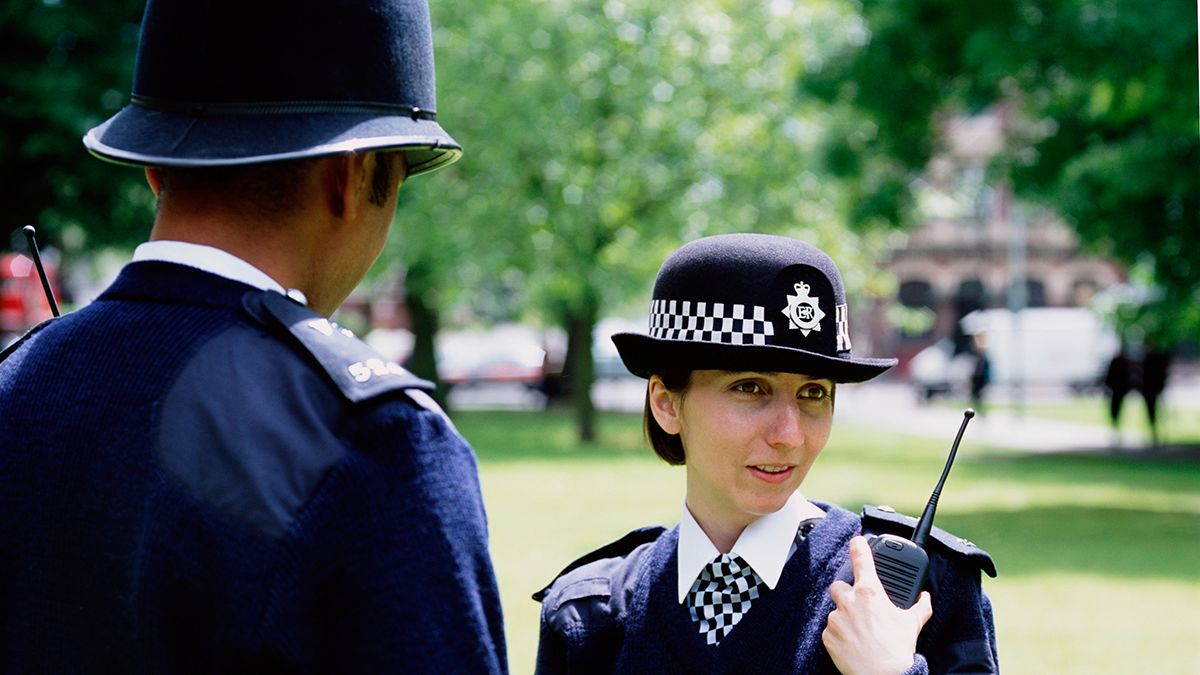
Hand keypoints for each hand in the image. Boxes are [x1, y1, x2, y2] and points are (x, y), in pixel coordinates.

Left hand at [822, 536, 932, 674]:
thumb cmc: (897, 651)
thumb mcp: (913, 623)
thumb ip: (920, 605)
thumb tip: (925, 597)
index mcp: (870, 592)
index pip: (861, 559)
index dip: (859, 546)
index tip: (857, 541)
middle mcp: (849, 601)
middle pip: (839, 585)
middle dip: (847, 592)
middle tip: (859, 605)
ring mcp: (836, 618)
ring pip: (835, 610)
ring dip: (844, 616)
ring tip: (860, 631)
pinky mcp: (827, 635)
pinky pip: (831, 629)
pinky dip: (839, 634)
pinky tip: (852, 642)